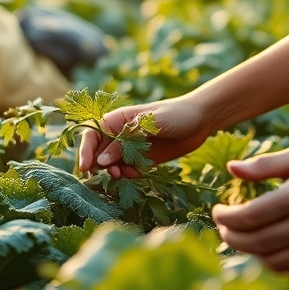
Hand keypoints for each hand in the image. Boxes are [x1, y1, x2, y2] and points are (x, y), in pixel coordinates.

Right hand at [76, 96, 212, 179]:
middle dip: (101, 166)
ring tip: (129, 174)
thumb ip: (127, 140)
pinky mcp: (144, 159)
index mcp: (118, 119)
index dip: (86, 150)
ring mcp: (132, 148)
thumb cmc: (177, 113)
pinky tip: (140, 174)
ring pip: (113, 164)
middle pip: (99, 152)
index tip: (86, 168)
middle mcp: (121, 134)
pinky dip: (130, 175)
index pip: (92, 134)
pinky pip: (129, 170)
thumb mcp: (152, 123)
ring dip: (116, 172)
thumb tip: (102, 161)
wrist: (203, 119)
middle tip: (115, 174)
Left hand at [212, 146, 288, 270]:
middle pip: (255, 242)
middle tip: (223, 227)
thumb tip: (232, 169)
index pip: (249, 216)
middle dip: (230, 236)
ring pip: (269, 262)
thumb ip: (264, 165)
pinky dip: (269, 263)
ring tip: (240, 237)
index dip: (225, 217)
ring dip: (247, 252)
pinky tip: (262, 248)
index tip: (218, 210)